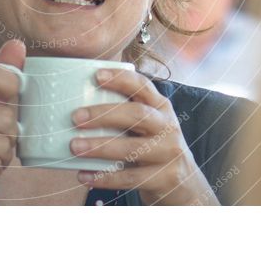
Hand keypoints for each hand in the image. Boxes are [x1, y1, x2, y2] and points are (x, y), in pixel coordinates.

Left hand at [70, 68, 218, 205]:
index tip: (96, 76)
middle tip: (75, 118)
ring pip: (132, 148)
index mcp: (161, 107)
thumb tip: (76, 106)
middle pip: (136, 114)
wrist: (186, 185)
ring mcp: (169, 153)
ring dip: (100, 147)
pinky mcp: (165, 178)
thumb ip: (125, 114)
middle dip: (104, 114)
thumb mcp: (149, 126)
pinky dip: (105, 177)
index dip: (120, 78)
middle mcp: (168, 126)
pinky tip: (84, 176)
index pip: (142, 86)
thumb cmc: (154, 148)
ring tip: (74, 146)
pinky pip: (130, 177)